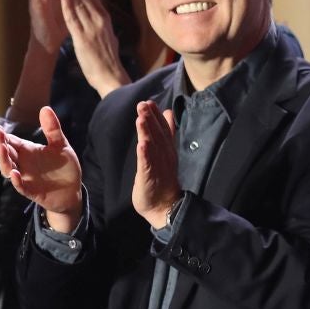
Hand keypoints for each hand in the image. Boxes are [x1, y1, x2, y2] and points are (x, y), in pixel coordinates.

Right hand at [0, 107, 82, 230]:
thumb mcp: (61, 145)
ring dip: (4, 160)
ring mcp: (25, 177)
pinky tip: (15, 174)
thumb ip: (53, 129)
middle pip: (6, 153)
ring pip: (8, 169)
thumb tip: (45, 108)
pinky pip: (20, 186)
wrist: (72, 191)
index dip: (2, 136)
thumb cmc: (64, 167)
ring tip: (2, 149)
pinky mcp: (31, 191)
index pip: (11, 141)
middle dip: (0, 145)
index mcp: (28, 151)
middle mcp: (23, 163)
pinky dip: (17, 181)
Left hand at [60, 0, 126, 97]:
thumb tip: (101, 18)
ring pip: (79, 3)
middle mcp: (99, 20)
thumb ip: (102, 26)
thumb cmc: (108, 61)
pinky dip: (68, 6)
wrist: (111, 77)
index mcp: (105, 20)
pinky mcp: (82, 38)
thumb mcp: (108, 37)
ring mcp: (91, 28)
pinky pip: (73, 19)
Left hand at [131, 101, 182, 225]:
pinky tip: (142, 145)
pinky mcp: (150, 177)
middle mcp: (164, 155)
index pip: (162, 129)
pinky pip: (148, 165)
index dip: (156, 116)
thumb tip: (168, 112)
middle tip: (143, 104)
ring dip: (147, 133)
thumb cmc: (163, 179)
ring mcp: (158, 166)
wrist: (165, 207)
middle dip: (150, 119)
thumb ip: (166, 132)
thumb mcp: (164, 152)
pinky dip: (145, 155)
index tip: (149, 102)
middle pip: (157, 135)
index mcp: (167, 149)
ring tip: (141, 118)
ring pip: (152, 147)